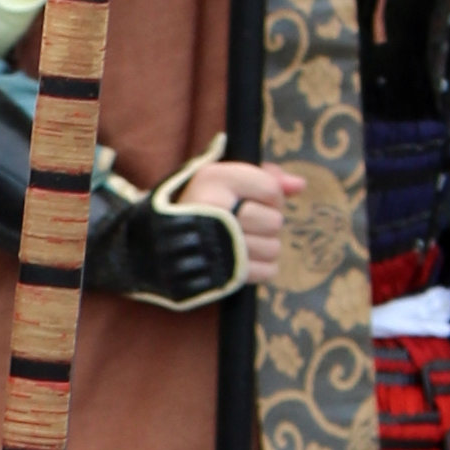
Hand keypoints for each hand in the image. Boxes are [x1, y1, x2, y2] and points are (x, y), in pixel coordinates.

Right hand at [168, 151, 303, 289]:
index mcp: (212, 179)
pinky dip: (259, 269)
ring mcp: (219, 243)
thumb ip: (263, 176)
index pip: (271, 189)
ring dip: (262, 248)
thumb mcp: (218, 180)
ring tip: (239, 244)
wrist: (150, 250)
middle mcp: (215, 208)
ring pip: (273, 247)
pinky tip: (239, 262)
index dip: (268, 196)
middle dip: (265, 225)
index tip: (249, 199)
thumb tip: (299, 185)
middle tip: (242, 225)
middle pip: (274, 220)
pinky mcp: (224, 273)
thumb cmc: (193, 209)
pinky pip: (268, 271)